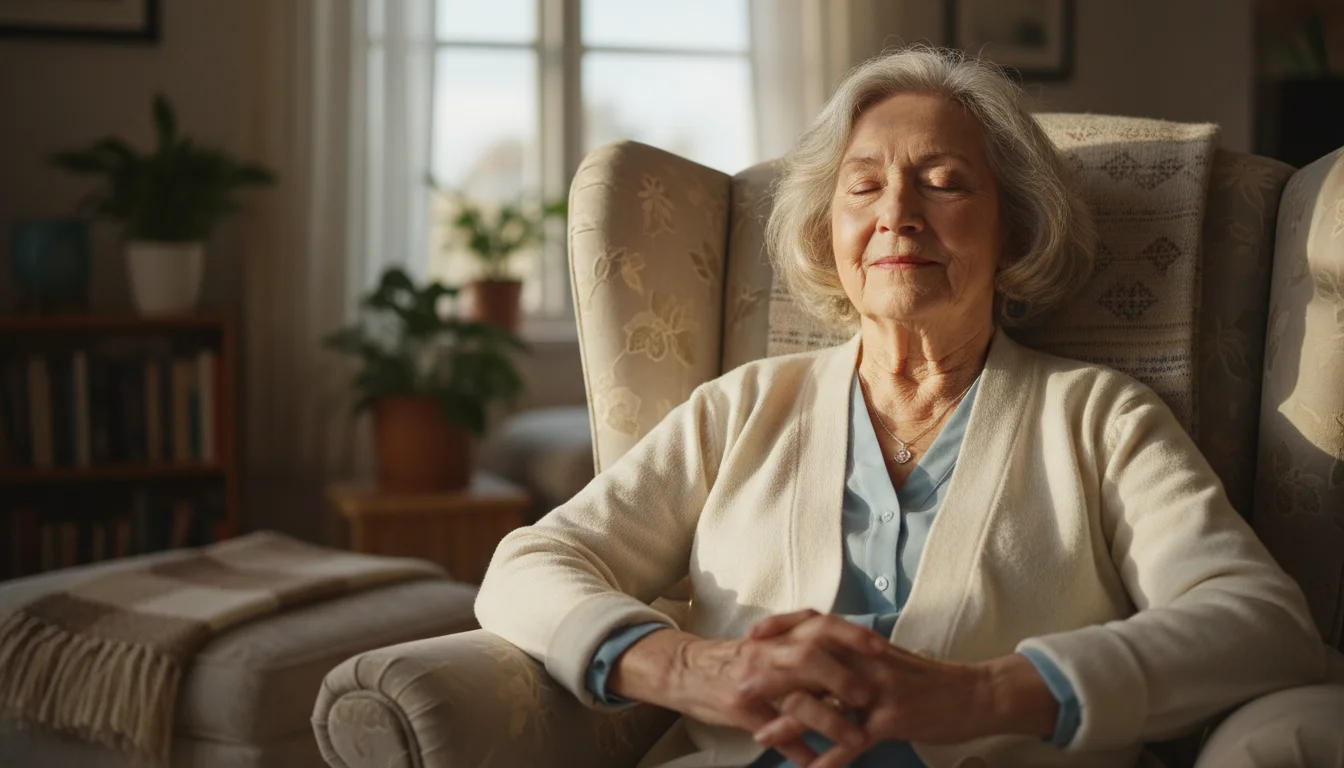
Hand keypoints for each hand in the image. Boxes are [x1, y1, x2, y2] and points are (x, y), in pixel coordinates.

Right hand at [609, 622, 887, 764]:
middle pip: (810, 655)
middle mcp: (767, 653)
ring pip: (795, 698)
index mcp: (778, 635)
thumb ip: (803, 648)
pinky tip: (815, 765)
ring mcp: (753, 682)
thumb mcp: (768, 645)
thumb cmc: (734, 659)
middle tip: (871, 694)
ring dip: (829, 721)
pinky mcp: (740, 709)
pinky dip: (796, 750)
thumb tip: (846, 663)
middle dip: (844, 675)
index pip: (819, 624)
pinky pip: (773, 732)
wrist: (684, 670)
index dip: (851, 634)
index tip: (882, 646)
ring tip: (856, 740)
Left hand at [743, 611, 1054, 767]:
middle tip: (741, 687)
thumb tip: (821, 657)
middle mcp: (865, 661)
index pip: (813, 627)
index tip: (750, 636)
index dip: (781, 629)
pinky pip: (854, 740)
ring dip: (791, 723)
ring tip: (763, 737)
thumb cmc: (926, 680)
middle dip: (772, 677)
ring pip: (825, 704)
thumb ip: (853, 656)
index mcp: (861, 644)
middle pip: (809, 664)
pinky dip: (831, 757)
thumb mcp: (886, 659)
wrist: (974, 694)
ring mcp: (878, 689)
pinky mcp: (893, 718)